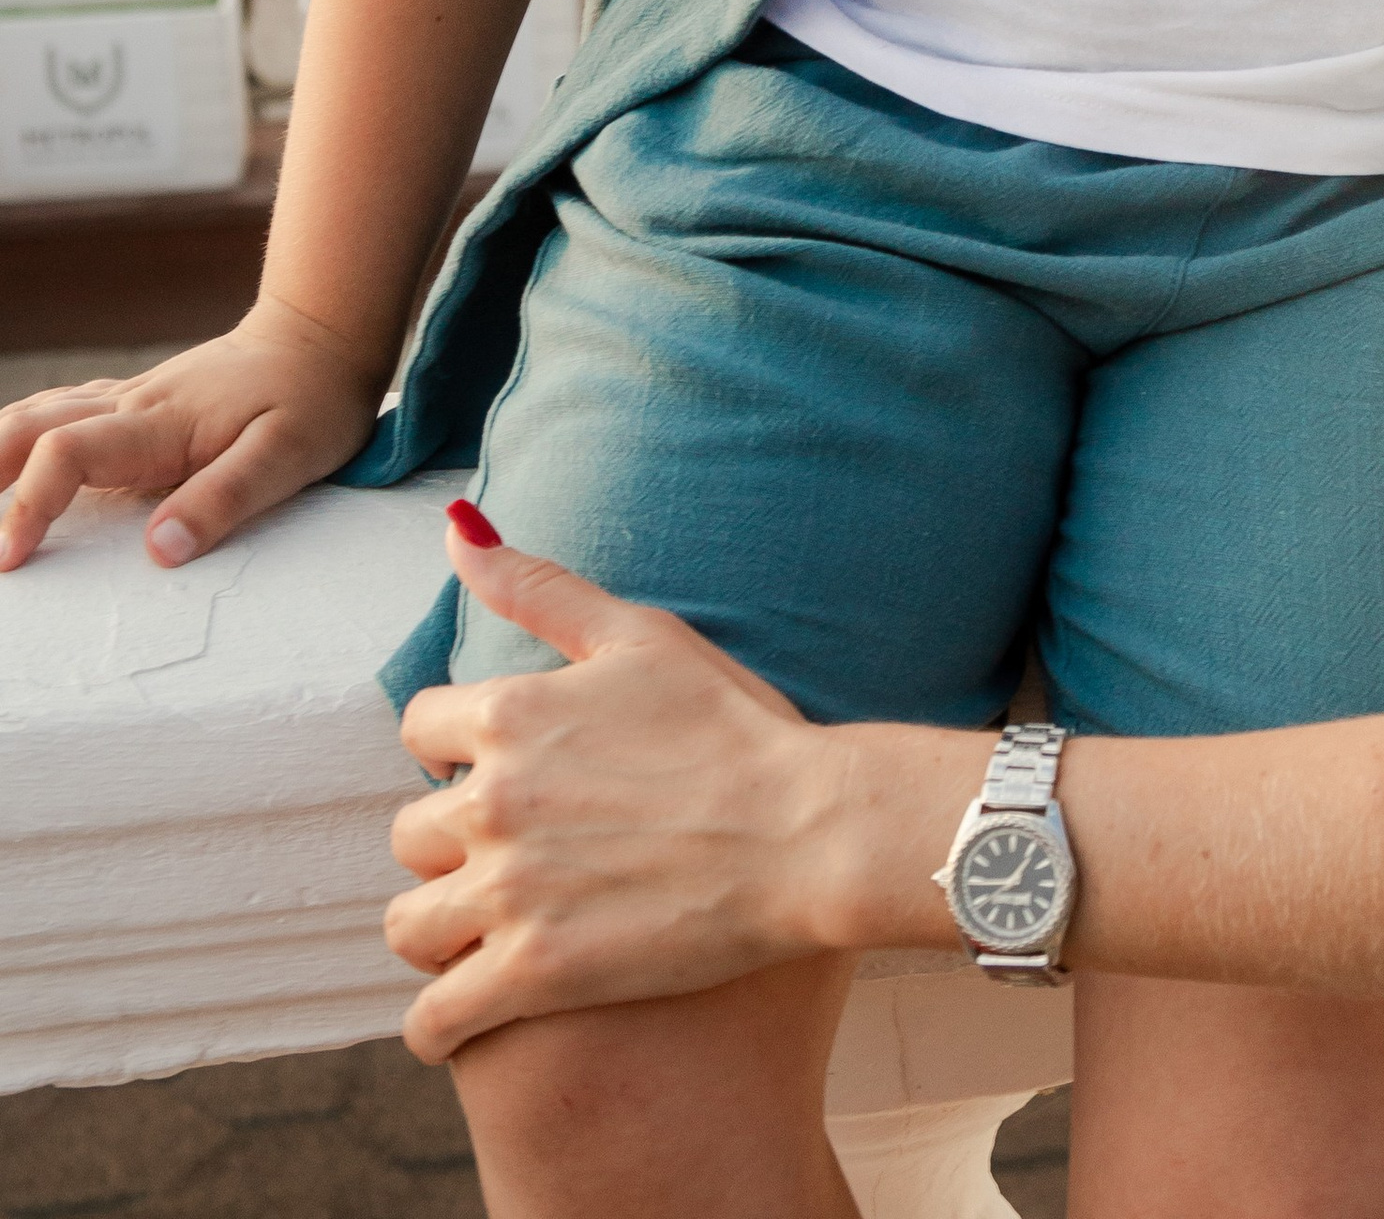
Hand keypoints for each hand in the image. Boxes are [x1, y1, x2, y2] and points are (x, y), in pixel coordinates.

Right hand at [0, 301, 384, 571]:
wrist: (323, 335)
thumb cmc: (314, 398)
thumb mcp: (289, 455)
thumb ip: (224, 499)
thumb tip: (158, 550)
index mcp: (161, 424)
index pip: (67, 453)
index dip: (31, 505)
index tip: (12, 559)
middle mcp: (132, 404)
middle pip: (30, 425)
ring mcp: (131, 396)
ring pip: (39, 411)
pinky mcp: (138, 399)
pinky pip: (64, 408)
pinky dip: (25, 433)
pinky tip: (12, 457)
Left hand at [389, 508, 925, 1061]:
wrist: (804, 831)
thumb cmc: (734, 726)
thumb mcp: (638, 636)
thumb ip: (539, 587)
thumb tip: (456, 531)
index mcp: (510, 712)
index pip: (420, 730)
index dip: (457, 749)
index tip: (500, 769)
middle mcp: (492, 800)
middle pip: (409, 831)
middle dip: (450, 841)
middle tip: (510, 853)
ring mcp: (508, 893)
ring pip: (407, 924)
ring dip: (438, 927)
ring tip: (483, 930)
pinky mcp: (532, 976)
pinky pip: (433, 1019)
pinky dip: (439, 1023)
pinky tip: (468, 1013)